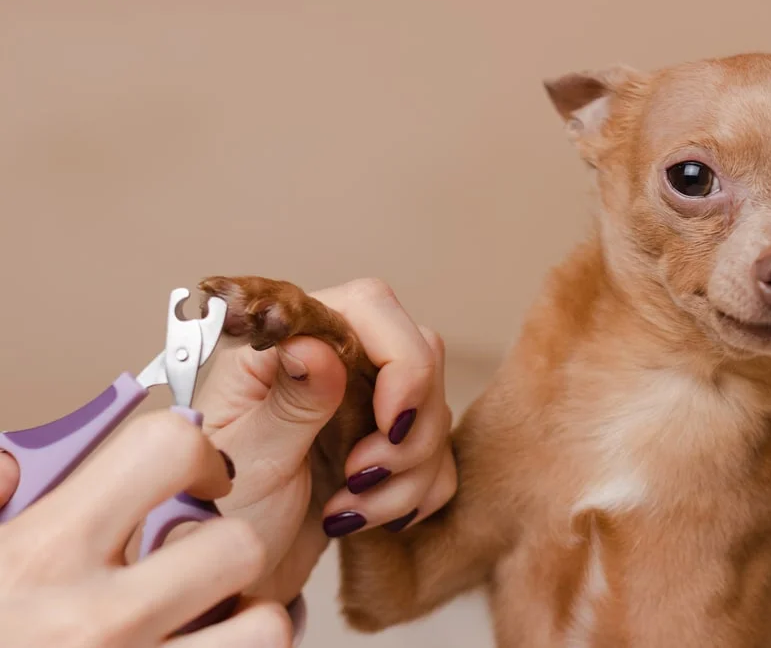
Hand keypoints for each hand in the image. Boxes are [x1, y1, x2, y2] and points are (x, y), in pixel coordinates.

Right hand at [0, 410, 291, 647]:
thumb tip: (16, 468)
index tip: (190, 472)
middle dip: (225, 543)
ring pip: (263, 629)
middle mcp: (100, 622)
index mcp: (42, 557)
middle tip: (194, 556)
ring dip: (243, 620)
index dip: (192, 450)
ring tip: (202, 619)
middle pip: (239, 546)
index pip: (164, 450)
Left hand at [195, 279, 455, 603]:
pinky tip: (361, 520)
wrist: (229, 583)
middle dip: (407, 427)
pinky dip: (413, 496)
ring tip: (347, 511)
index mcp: (283, 345)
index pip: (369, 306)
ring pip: (434, 411)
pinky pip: (438, 459)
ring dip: (407, 473)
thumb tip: (318, 345)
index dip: (399, 359)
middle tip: (359, 476)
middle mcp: (329, 362)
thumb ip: (290, 402)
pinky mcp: (385, 446)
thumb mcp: (247, 462)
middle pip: (418, 353)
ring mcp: (361, 404)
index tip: (390, 423)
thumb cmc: (215, 518)